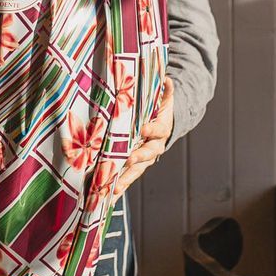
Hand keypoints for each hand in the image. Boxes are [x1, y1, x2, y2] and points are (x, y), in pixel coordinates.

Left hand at [111, 77, 173, 199]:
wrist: (165, 125)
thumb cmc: (158, 110)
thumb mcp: (164, 99)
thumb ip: (165, 92)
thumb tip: (167, 78)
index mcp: (162, 129)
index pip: (157, 130)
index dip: (150, 130)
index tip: (142, 129)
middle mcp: (155, 146)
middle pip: (148, 154)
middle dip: (138, 158)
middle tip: (128, 161)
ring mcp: (145, 158)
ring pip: (137, 170)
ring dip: (126, 179)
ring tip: (114, 187)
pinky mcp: (136, 166)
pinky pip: (128, 177)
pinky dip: (119, 187)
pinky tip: (108, 196)